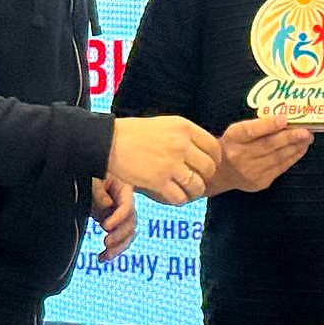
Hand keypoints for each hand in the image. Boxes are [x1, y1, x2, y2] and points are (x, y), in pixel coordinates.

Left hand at [91, 175, 135, 261]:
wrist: (91, 177)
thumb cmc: (93, 175)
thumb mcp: (94, 181)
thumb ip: (99, 194)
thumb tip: (108, 209)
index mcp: (124, 190)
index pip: (127, 207)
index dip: (118, 218)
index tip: (104, 226)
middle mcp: (127, 204)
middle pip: (131, 223)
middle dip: (119, 236)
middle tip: (106, 242)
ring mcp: (122, 215)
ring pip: (129, 235)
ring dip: (118, 248)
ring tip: (104, 256)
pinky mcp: (116, 224)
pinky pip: (121, 239)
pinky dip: (114, 250)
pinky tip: (102, 258)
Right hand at [107, 116, 221, 205]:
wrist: (109, 142)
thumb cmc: (135, 133)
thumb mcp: (165, 124)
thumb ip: (185, 135)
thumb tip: (204, 151)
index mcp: (184, 127)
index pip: (213, 147)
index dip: (214, 159)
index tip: (208, 165)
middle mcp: (181, 144)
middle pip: (209, 168)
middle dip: (205, 177)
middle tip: (196, 179)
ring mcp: (171, 164)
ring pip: (197, 185)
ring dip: (193, 191)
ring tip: (186, 190)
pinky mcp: (159, 181)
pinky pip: (180, 197)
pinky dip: (179, 200)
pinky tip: (173, 195)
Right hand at [211, 115, 312, 194]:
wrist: (222, 172)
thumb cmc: (235, 144)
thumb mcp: (238, 130)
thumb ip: (258, 125)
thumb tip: (285, 119)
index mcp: (233, 138)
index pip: (250, 131)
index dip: (268, 125)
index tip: (284, 119)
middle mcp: (239, 155)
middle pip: (267, 145)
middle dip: (289, 137)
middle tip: (306, 131)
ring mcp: (250, 171)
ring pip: (277, 158)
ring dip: (295, 147)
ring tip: (307, 139)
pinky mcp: (259, 182)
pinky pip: (280, 169)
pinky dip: (292, 158)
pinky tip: (301, 149)